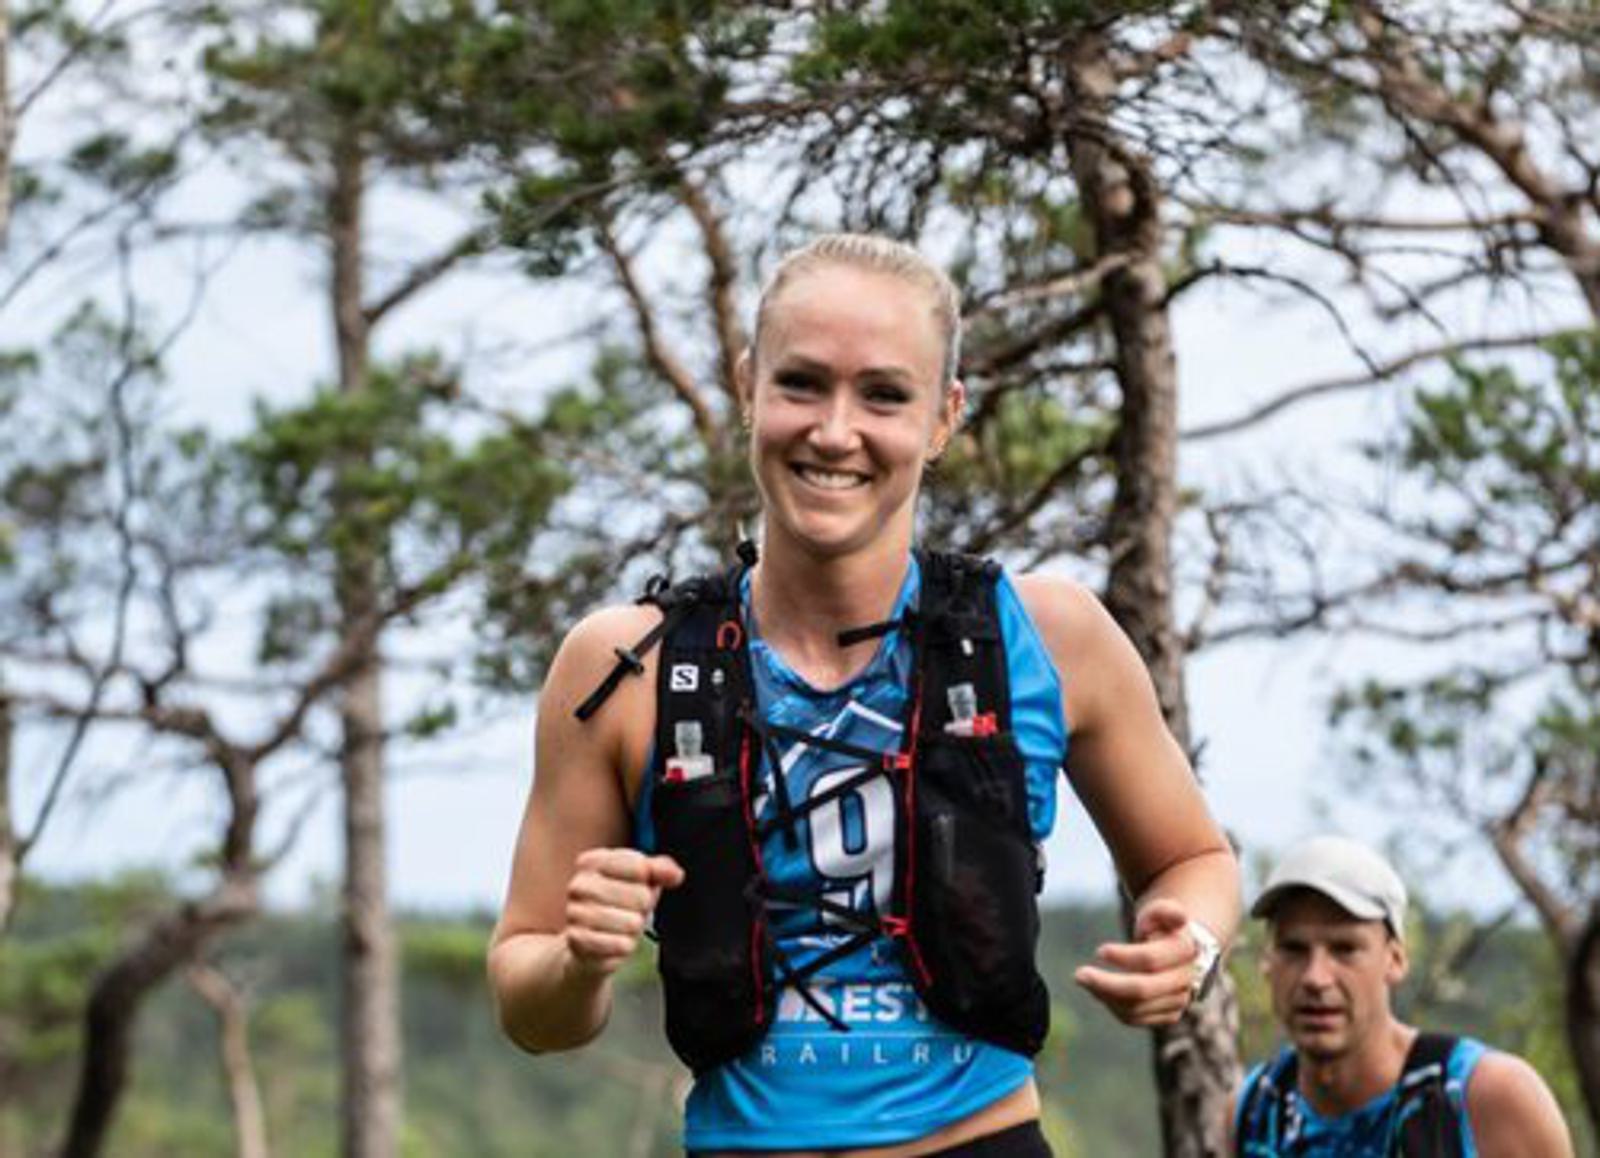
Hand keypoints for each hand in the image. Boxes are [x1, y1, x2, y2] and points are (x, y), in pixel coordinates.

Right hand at [563, 848, 684, 976]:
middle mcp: (580, 884)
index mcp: (593, 861)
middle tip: (629, 910)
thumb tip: (675, 874)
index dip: (648, 881)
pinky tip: (613, 941)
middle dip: (643, 907)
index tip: (638, 885)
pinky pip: (622, 945)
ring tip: (621, 925)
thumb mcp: (641, 880)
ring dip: (634, 928)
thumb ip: (660, 869)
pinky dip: (625, 946)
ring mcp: (576, 913)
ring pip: (632, 923)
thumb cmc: (619, 903)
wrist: (589, 941)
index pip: (640, 866)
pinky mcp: (579, 941)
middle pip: (641, 896)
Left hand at [1073, 898, 1202, 1026]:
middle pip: (1142, 990)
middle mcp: (1186, 980)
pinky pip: (1135, 1018)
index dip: (1123, 957)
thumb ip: (1165, 910)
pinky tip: (1098, 990)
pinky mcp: (1168, 1016)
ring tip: (1084, 979)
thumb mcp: (1160, 912)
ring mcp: (1178, 1001)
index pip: (1151, 960)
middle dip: (1107, 984)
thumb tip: (1180, 917)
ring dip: (1104, 995)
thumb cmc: (1161, 926)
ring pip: (1136, 1008)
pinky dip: (1112, 1006)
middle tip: (1079, 974)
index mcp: (1185, 951)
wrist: (1176, 950)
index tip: (1099, 950)